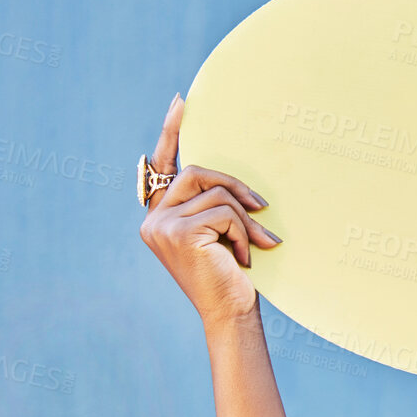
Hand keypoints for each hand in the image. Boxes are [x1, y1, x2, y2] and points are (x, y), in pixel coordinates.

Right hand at [138, 93, 280, 326]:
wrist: (232, 313)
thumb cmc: (233, 276)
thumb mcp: (222, 235)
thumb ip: (214, 207)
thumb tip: (233, 180)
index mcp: (160, 216)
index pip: (162, 166)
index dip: (171, 132)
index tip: (182, 102)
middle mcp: (153, 219)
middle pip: (197, 172)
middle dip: (235, 186)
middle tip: (262, 206)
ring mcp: (162, 226)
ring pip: (216, 194)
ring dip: (245, 219)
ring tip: (258, 244)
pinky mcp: (179, 233)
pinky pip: (223, 213)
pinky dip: (243, 233)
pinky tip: (245, 257)